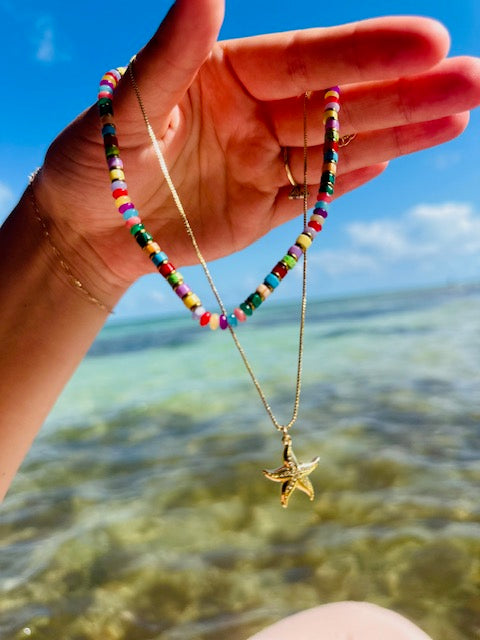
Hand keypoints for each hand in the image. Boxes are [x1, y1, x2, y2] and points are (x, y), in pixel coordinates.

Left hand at [34, 0, 479, 304]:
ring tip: (457, 119)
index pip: (307, 60)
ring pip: (337, 147)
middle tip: (473, 82)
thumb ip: (172, 53)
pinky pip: (312, 195)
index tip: (429, 42)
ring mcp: (264, 164)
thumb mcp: (127, 106)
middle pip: (338, 101)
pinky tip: (391, 160)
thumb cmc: (94, 162)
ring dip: (397, 134)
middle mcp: (255, 114)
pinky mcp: (262, 210)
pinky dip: (348, 180)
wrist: (89, 231)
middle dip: (405, 94)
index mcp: (227, 74)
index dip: (365, 53)